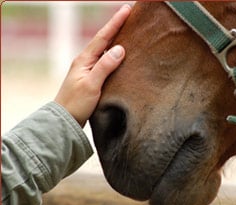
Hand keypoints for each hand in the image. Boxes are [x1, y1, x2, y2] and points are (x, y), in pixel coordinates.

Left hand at [55, 4, 130, 126]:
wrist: (64, 120)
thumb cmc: (76, 104)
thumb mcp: (91, 85)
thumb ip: (105, 66)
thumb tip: (120, 48)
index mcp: (84, 60)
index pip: (103, 37)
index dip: (115, 23)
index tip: (126, 9)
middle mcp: (86, 61)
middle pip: (104, 40)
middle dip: (116, 27)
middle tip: (128, 15)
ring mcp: (88, 69)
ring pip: (105, 50)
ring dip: (115, 39)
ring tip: (128, 31)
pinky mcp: (92, 78)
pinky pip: (105, 61)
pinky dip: (114, 55)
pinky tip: (120, 55)